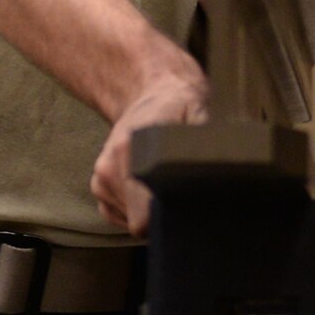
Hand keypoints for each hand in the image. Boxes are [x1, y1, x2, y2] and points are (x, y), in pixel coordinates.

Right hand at [90, 57, 208, 234]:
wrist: (153, 92)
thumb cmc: (182, 107)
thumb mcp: (200, 118)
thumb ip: (204, 150)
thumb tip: (216, 176)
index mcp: (132, 151)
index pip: (142, 217)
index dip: (166, 223)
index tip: (184, 214)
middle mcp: (110, 166)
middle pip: (138, 222)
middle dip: (162, 216)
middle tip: (182, 195)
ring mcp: (101, 176)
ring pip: (129, 220)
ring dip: (148, 210)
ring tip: (164, 183)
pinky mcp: (98, 184)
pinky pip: (117, 214)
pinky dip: (134, 208)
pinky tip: (149, 188)